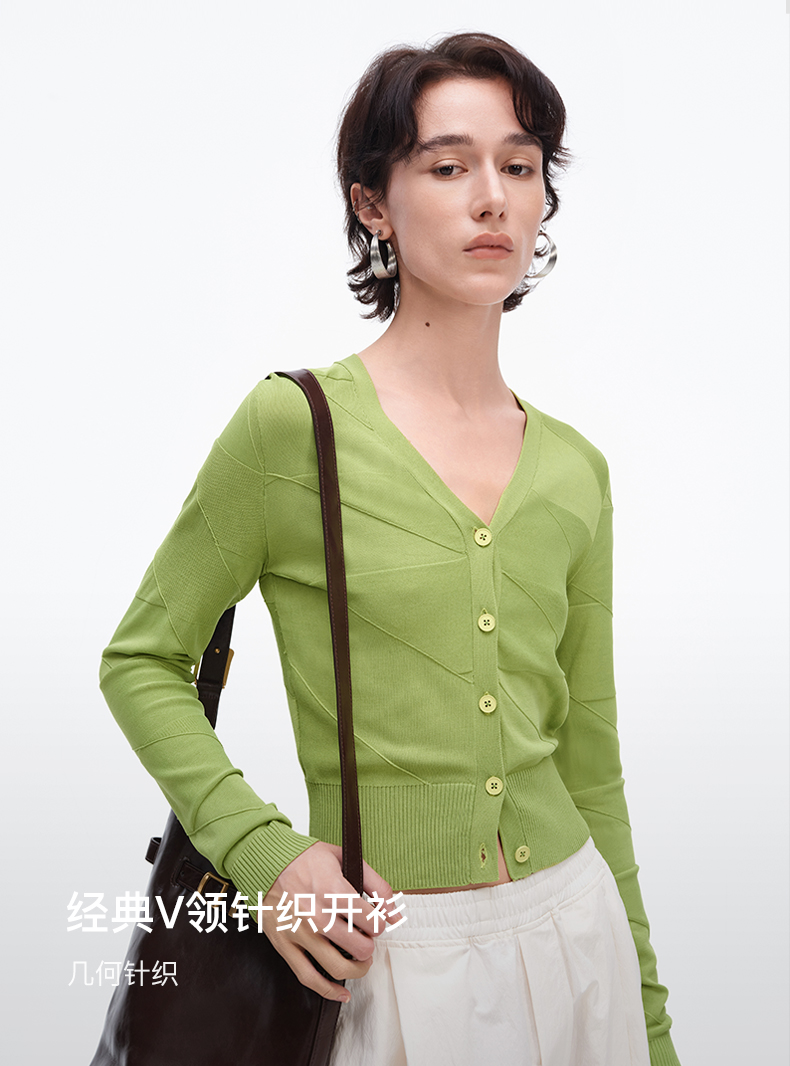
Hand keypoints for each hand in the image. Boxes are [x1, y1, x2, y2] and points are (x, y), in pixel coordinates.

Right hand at [257, 841, 397, 1001]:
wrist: (265, 862)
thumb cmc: (304, 858)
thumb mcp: (344, 857)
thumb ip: (375, 883)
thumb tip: (394, 914)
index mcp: (333, 890)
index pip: (372, 921)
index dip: (379, 923)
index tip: (375, 921)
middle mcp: (317, 915)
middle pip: (359, 947)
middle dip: (370, 945)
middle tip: (367, 938)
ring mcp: (300, 934)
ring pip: (338, 967)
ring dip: (357, 968)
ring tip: (360, 959)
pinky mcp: (285, 946)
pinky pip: (309, 977)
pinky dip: (329, 991)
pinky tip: (342, 992)